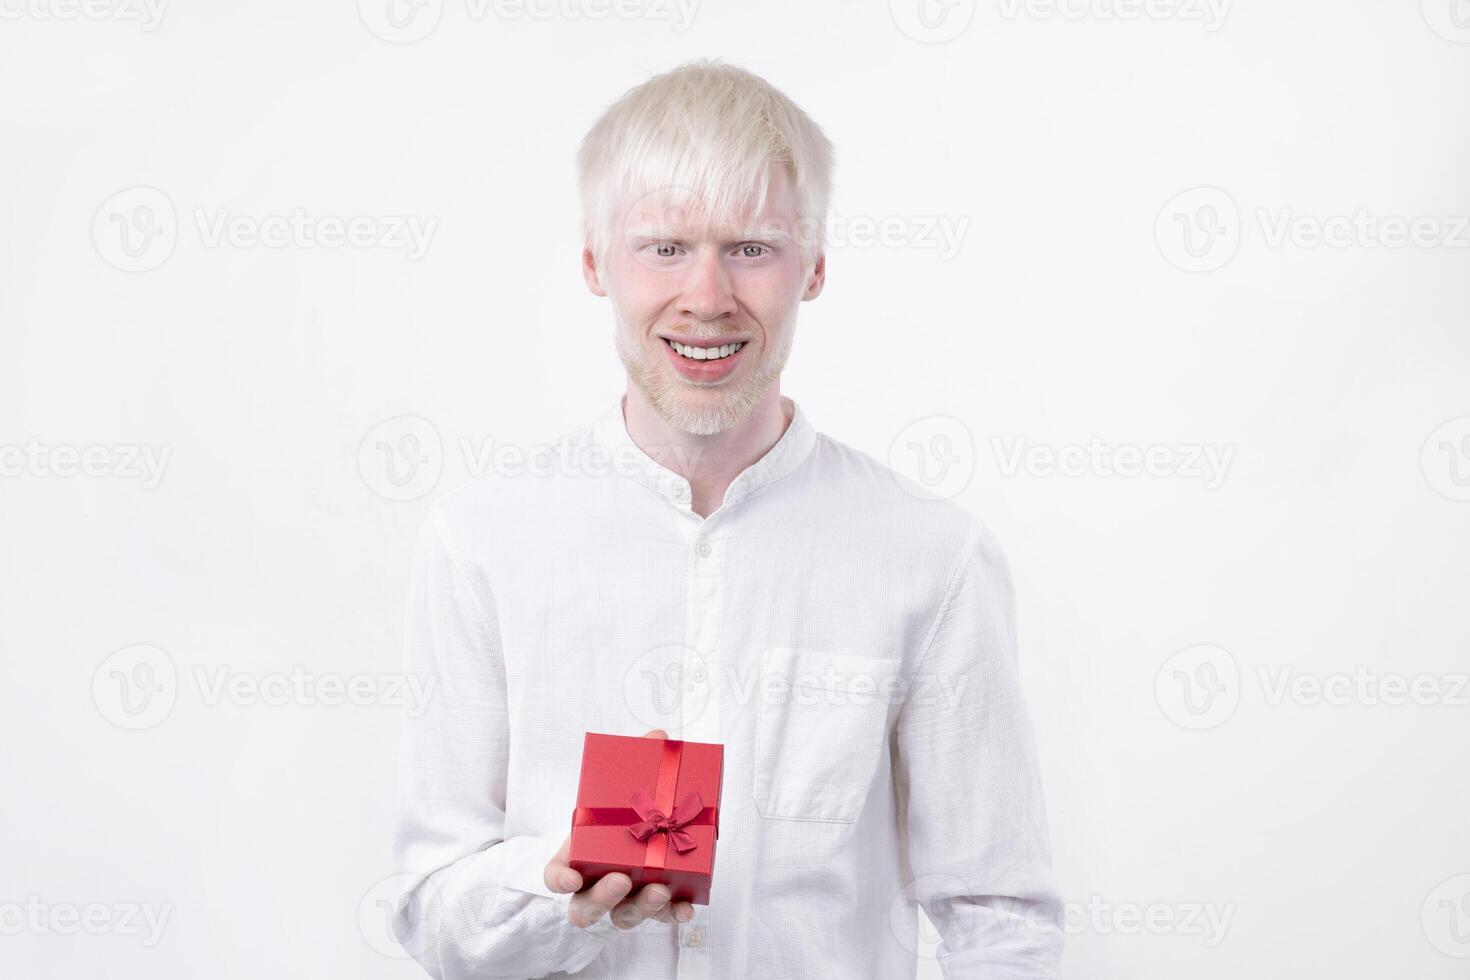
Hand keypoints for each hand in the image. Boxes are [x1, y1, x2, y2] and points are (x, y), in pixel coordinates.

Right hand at [545, 728, 696, 928]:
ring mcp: (622, 901)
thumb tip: (657, 737)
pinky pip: (658, 919)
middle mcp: (594, 885)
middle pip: (586, 907)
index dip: (560, 880)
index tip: (571, 878)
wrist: (641, 833)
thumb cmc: (621, 812)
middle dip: (602, 897)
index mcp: (576, 856)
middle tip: (621, 879)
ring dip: (640, 908)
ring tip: (660, 890)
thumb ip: (636, 763)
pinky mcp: (651, 906)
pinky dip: (671, 915)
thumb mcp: (622, 787)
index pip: (555, 875)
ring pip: (622, 917)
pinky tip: (685, 909)